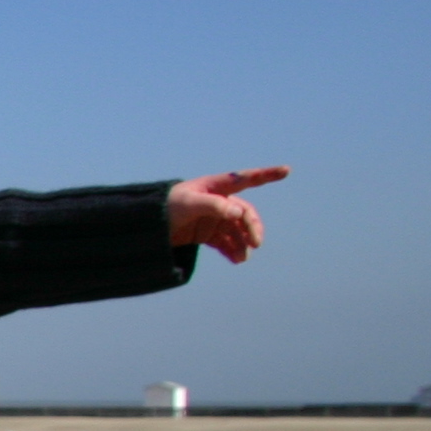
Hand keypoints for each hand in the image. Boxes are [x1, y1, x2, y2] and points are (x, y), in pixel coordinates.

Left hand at [167, 166, 287, 264]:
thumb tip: (238, 212)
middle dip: (252, 227)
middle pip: (244, 213)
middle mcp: (218, 202)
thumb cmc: (165, 206)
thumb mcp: (188, 203)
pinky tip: (236, 260)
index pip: (246, 179)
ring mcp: (213, 218)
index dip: (266, 175)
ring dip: (242, 243)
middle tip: (255, 244)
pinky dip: (232, 250)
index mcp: (216, 187)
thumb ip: (214, 206)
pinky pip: (225, 242)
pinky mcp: (206, 233)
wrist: (144, 225)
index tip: (286, 170)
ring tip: (242, 259)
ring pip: (236, 231)